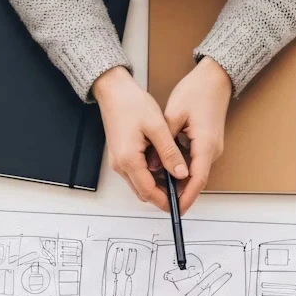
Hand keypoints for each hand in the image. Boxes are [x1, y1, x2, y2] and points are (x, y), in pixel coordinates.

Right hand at [94, 66, 187, 211]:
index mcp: (129, 160)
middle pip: (143, 192)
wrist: (113, 91)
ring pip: (140, 183)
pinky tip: (165, 165)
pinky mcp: (120, 156)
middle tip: (183, 191)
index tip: (180, 204)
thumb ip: (170, 153)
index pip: (148, 191)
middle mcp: (120, 165)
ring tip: (178, 177)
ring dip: (157, 185)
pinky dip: (151, 175)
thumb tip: (181, 173)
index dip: (165, 201)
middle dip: (163, 196)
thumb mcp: (157, 128)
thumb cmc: (132, 104)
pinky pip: (136, 173)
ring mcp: (118, 161)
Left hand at [162, 57, 229, 212]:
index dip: (186, 197)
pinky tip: (166, 168)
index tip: (177, 209)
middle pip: (196, 179)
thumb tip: (155, 165)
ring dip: (179, 180)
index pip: (197, 179)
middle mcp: (212, 149)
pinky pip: (195, 162)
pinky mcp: (208, 143)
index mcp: (205, 144)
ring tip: (158, 185)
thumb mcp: (173, 116)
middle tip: (160, 199)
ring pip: (195, 171)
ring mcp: (212, 147)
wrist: (215, 78)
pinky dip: (181, 169)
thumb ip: (164, 144)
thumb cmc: (197, 91)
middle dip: (179, 192)